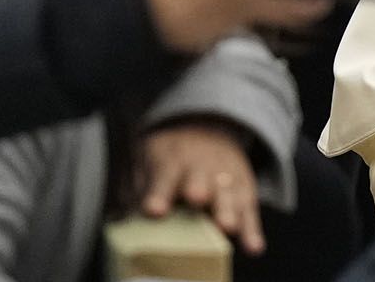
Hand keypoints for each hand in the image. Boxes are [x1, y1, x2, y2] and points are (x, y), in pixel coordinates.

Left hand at [140, 121, 264, 254]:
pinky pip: (250, 213)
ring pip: (228, 197)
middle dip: (198, 190)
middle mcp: (200, 169)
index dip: (158, 194)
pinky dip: (252, 230)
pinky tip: (253, 247)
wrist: (206, 127)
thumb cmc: (170, 155)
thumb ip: (136, 190)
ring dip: (228, 211)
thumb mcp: (146, 161)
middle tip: (195, 199)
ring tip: (226, 226)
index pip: (163, 178)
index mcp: (171, 161)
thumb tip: (121, 220)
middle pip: (200, 181)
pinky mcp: (245, 193)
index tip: (153, 210)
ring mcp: (225, 180)